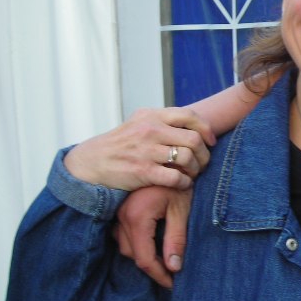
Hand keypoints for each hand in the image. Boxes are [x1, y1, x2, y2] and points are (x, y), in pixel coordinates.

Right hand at [63, 107, 215, 190]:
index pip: (189, 115)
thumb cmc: (121, 145)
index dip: (206, 129)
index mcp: (152, 115)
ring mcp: (146, 150)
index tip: (210, 141)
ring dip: (196, 169)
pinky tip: (182, 184)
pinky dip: (185, 183)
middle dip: (205, 154)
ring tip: (192, 174)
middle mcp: (150, 130)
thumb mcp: (139, 123)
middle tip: (203, 163)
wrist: (90, 163)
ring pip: (188, 158)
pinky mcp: (143, 171)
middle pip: (193, 139)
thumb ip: (163, 121)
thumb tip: (195, 125)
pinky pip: (176, 177)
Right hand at [115, 186, 192, 288]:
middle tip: (171, 276)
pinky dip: (137, 243)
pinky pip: (124, 234)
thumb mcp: (180, 209)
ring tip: (164, 263)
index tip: (174, 284)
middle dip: (152, 268)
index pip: (145, 259)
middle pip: (133, 254)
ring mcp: (118, 213)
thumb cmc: (178, 180)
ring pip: (126, 246)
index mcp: (137, 218)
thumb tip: (174, 268)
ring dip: (143, 255)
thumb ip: (176, 239)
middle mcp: (122, 217)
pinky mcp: (121, 209)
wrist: (167, 155)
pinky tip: (152, 244)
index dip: (159, 275)